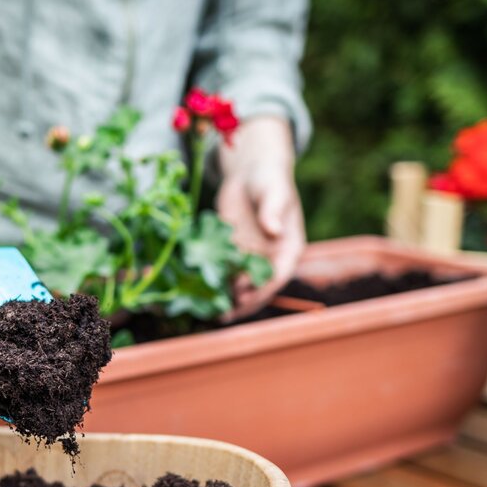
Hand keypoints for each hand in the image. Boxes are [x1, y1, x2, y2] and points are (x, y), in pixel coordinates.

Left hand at [217, 116, 305, 321]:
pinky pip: (223, 271)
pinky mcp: (230, 252)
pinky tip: (198, 293)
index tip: (245, 295)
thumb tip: (273, 230)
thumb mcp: (273, 191)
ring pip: (239, 284)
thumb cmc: (269, 180)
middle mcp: (270, 259)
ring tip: (209, 313)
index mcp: (288, 249)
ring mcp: (250, 258)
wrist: (250, 173)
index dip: (262, 288)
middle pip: (258, 287)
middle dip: (242, 301)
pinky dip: (213, 282)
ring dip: (226, 299)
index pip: (278, 275)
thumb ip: (273, 211)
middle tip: (224, 313)